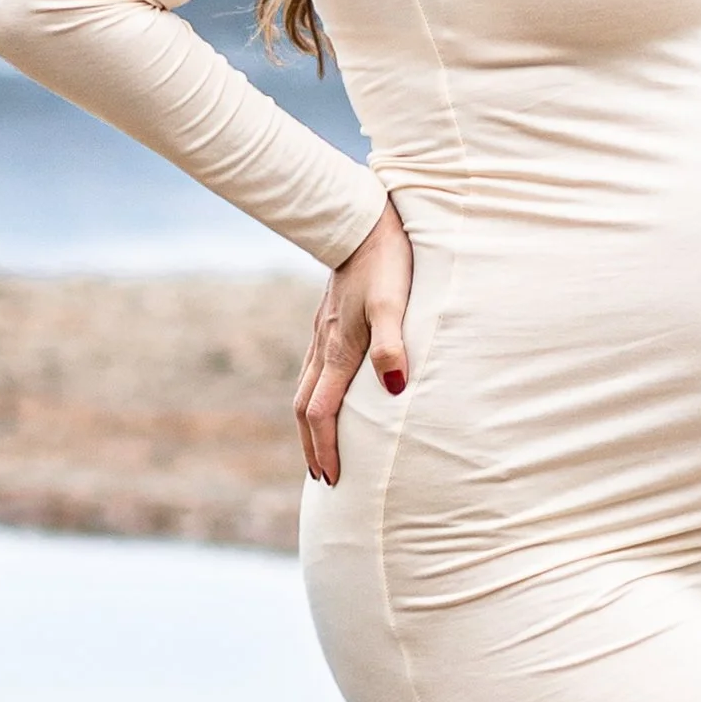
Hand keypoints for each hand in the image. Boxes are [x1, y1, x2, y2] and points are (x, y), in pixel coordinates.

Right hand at [294, 199, 413, 484]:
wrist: (361, 222)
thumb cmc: (386, 264)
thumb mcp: (395, 304)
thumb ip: (393, 346)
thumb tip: (395, 390)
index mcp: (338, 350)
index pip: (321, 413)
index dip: (325, 449)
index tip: (333, 479)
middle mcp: (323, 347)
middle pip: (304, 408)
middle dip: (312, 446)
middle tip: (323, 478)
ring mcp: (321, 334)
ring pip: (305, 389)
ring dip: (310, 424)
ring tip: (320, 448)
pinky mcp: (326, 322)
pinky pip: (313, 371)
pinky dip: (315, 396)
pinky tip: (328, 396)